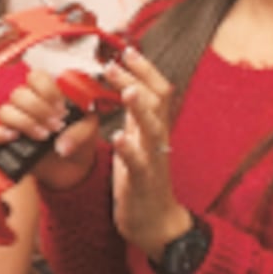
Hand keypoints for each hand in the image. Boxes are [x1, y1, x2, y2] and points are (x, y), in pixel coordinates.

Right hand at [0, 69, 106, 191]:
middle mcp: (25, 105)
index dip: (48, 91)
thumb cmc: (77, 140)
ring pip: (4, 111)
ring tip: (44, 137)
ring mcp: (12, 123)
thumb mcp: (89, 131)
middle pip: (18, 94)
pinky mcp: (2, 143)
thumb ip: (79, 132)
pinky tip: (14, 137)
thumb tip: (62, 145)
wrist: (72, 165)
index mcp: (44, 94)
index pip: (36, 77)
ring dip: (25, 123)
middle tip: (56, 126)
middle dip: (39, 110)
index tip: (62, 109)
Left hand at [103, 48, 192, 257]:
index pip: (157, 90)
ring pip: (152, 128)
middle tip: (115, 63)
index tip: (128, 50)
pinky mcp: (142, 182)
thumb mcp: (138, 141)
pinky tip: (117, 138)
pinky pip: (138, 163)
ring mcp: (152, 160)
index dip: (145, 69)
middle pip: (157, 101)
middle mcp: (157, 139)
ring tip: (126, 91)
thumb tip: (128, 85)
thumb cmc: (142, 180)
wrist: (155, 223)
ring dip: (139, 108)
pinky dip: (129, 149)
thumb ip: (135, 116)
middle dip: (138, 79)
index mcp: (154, 128)